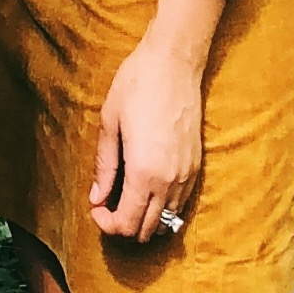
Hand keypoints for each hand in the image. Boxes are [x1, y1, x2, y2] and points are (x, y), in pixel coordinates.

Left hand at [91, 0, 222, 244]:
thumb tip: (96, 197)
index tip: (97, 208)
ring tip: (126, 199)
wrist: (174, 62)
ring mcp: (186, 174)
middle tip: (108, 206)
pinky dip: (163, 207)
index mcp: (143, 173)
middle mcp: (169, 181)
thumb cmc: (137, 86)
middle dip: (124, 226)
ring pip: (167, 221)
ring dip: (145, 219)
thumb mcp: (109, 124)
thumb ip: (104, 166)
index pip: (127, 224)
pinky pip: (180, 204)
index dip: (107, 224)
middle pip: (148, 230)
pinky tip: (147, 189)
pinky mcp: (196, 165)